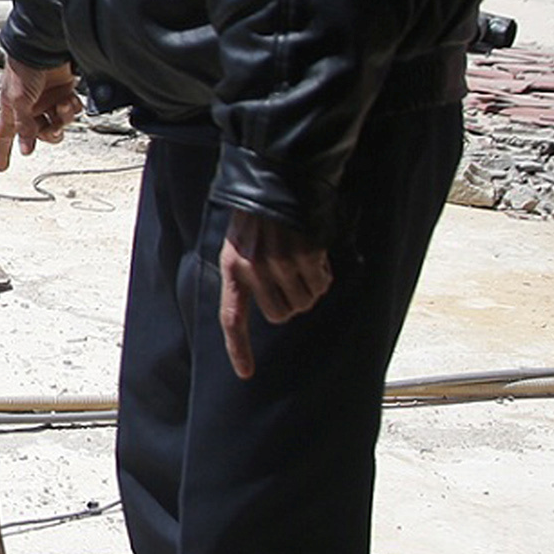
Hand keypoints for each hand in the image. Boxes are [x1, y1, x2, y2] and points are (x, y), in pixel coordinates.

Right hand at [0, 60, 79, 171]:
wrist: (44, 46)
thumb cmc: (23, 67)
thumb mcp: (18, 100)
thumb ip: (24, 127)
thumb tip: (25, 150)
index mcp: (12, 110)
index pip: (4, 136)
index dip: (2, 152)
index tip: (1, 167)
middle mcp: (29, 108)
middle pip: (38, 135)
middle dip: (46, 133)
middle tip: (49, 126)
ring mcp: (47, 101)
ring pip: (58, 125)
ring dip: (62, 119)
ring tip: (62, 106)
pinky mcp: (63, 93)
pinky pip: (70, 111)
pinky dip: (72, 107)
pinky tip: (69, 98)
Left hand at [216, 210, 333, 378]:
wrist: (277, 179)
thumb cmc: (257, 217)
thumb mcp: (238, 245)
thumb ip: (247, 277)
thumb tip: (273, 310)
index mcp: (232, 268)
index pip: (231, 318)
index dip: (239, 348)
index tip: (246, 374)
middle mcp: (253, 269)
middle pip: (280, 315)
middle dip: (291, 303)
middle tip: (291, 279)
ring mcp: (279, 263)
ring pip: (303, 302)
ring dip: (309, 287)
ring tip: (301, 261)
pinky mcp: (303, 255)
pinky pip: (320, 284)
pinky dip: (322, 274)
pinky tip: (313, 253)